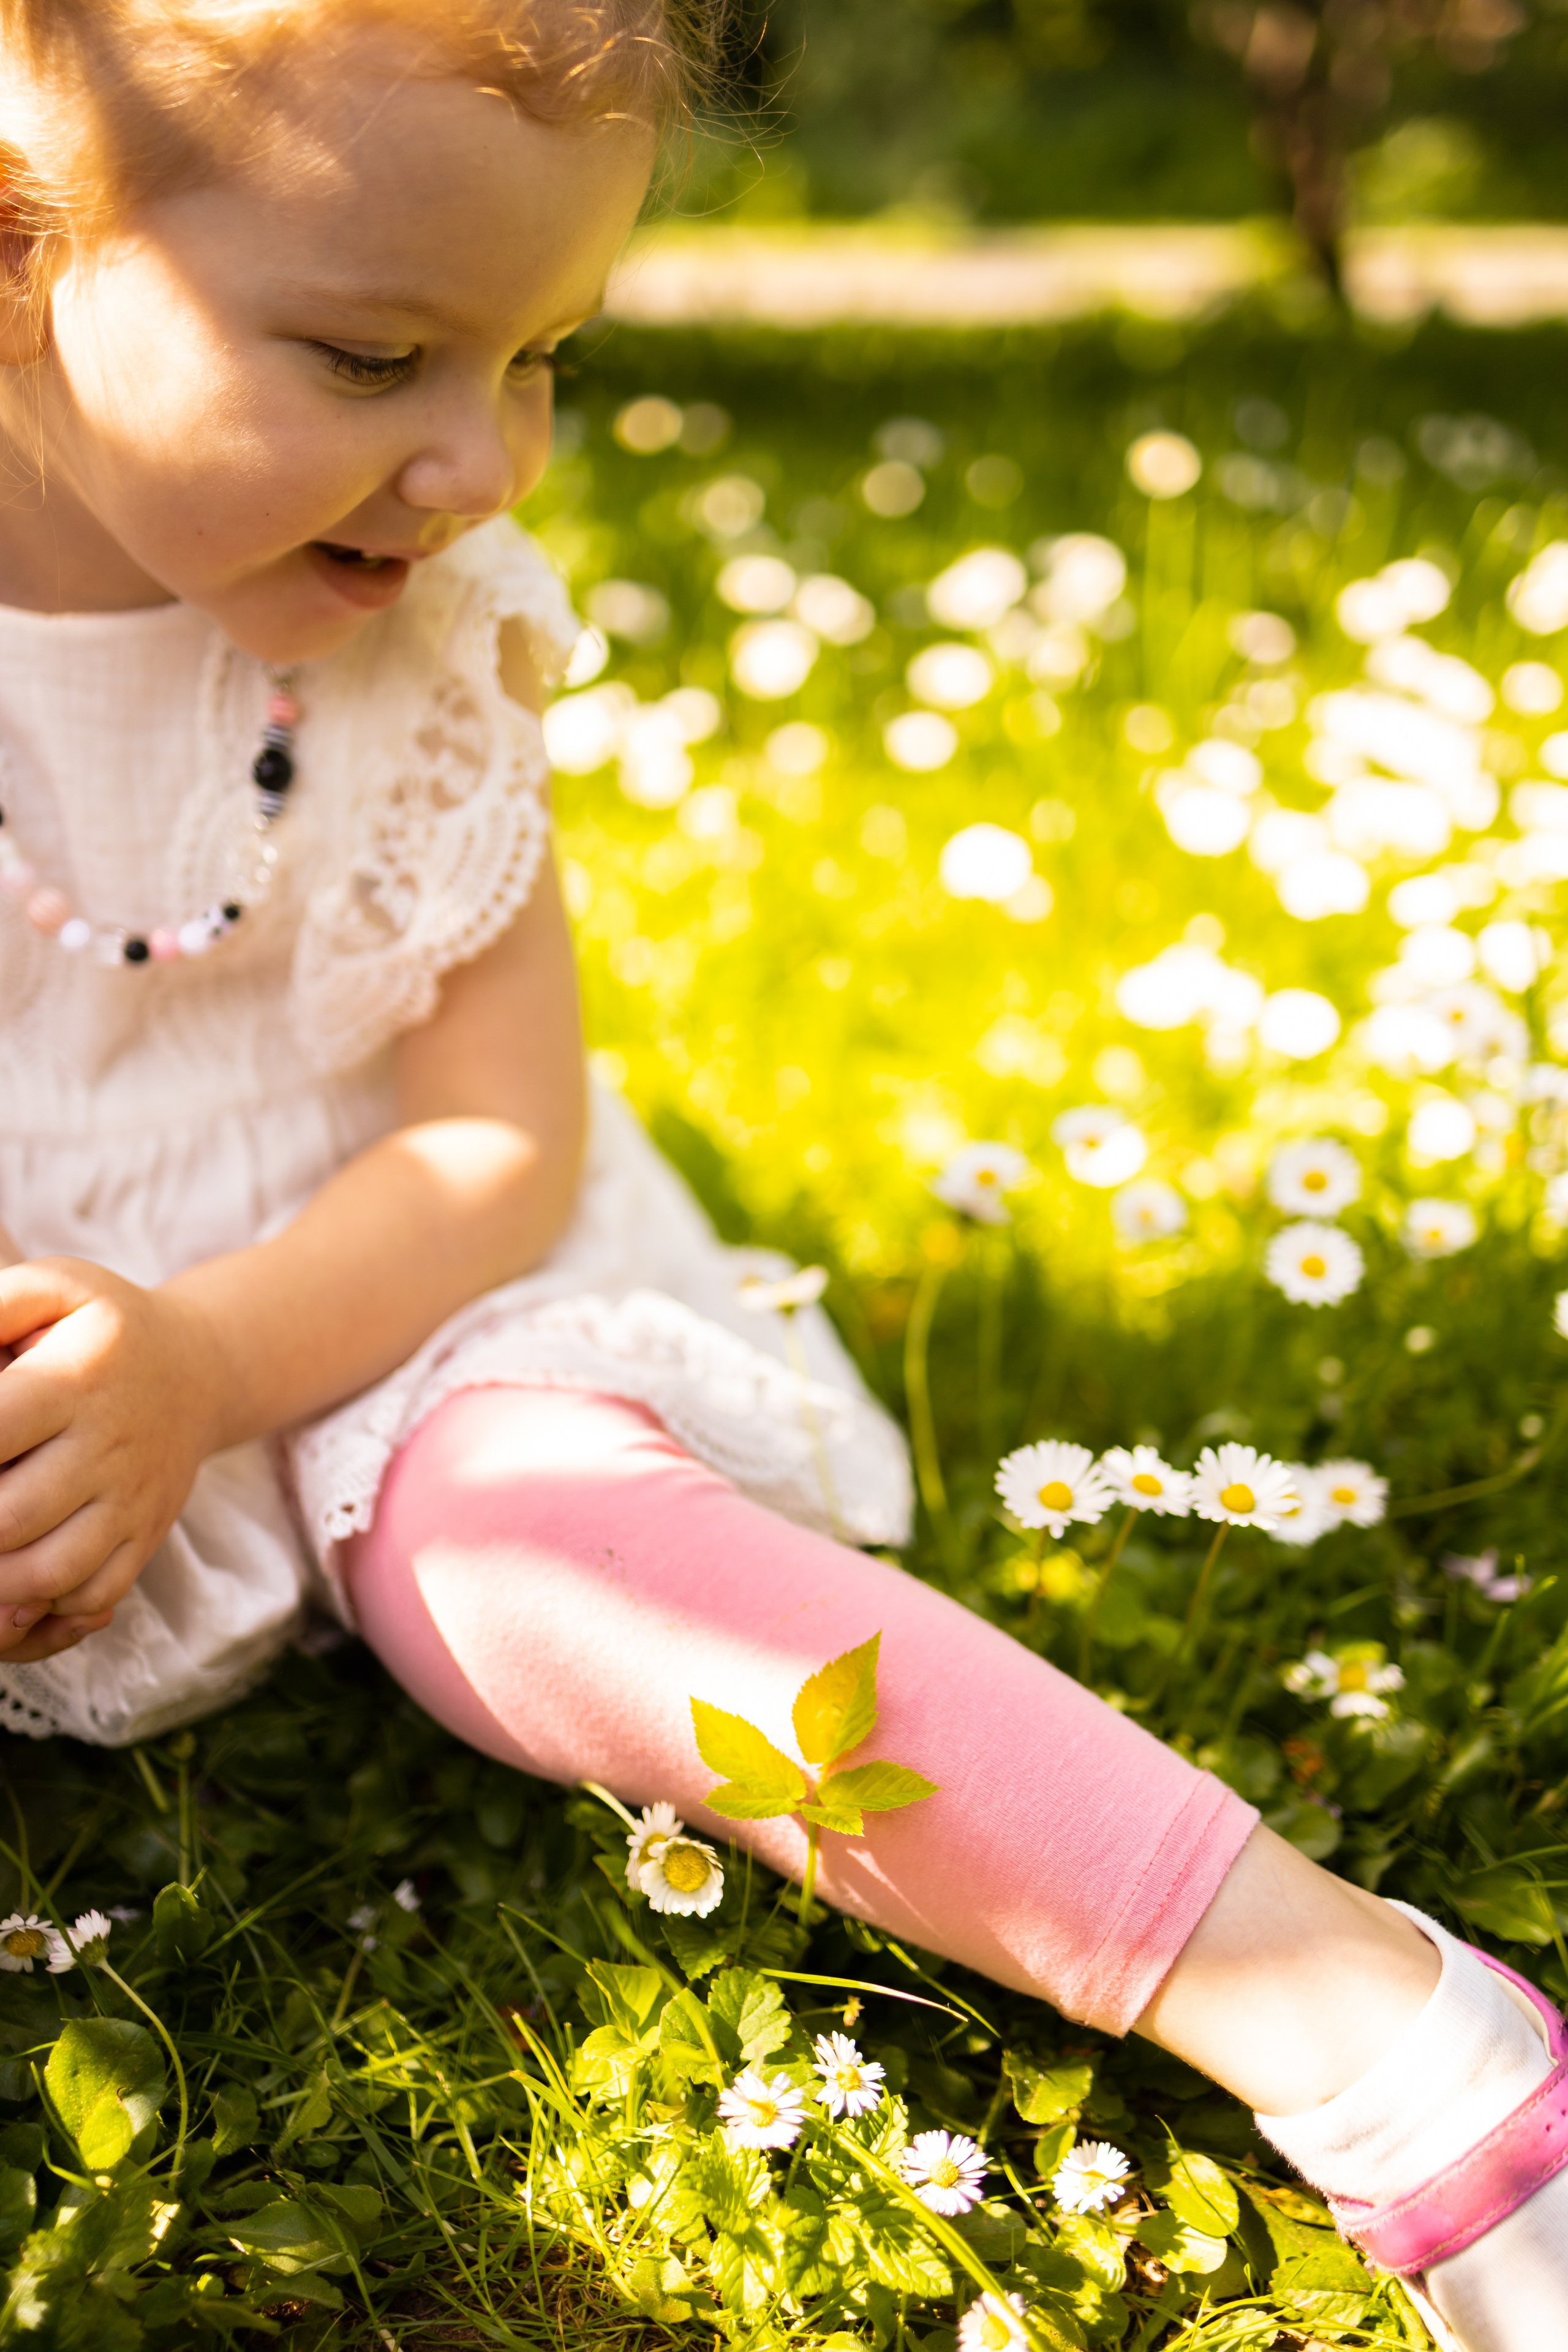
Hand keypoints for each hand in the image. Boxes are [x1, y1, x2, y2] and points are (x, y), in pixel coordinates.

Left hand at [0, 1260, 230, 1665]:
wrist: (202, 1368)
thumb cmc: (106, 1327)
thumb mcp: (57, 1287)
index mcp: (79, 1377)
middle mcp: (110, 1444)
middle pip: (12, 1516)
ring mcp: (132, 1497)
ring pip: (53, 1571)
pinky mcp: (145, 1535)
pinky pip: (94, 1593)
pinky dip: (46, 1605)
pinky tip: (14, 1582)